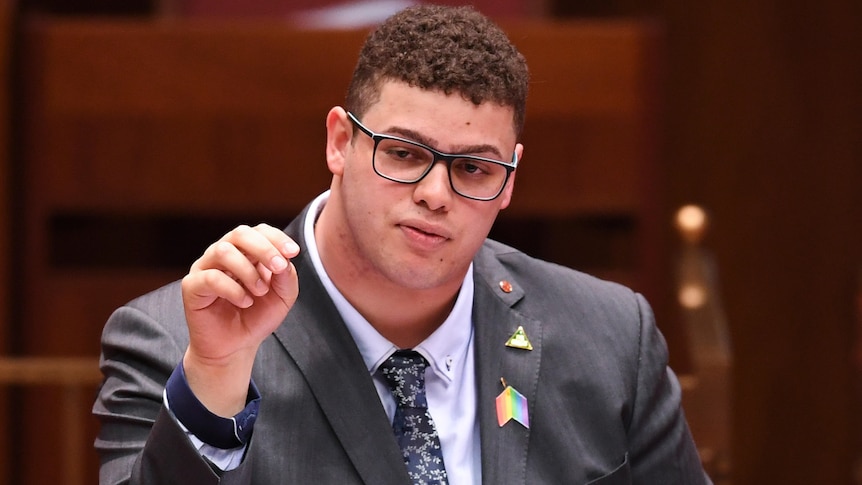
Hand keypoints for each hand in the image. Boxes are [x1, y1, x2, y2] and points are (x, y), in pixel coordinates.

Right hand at [180, 224, 299, 415]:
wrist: (234, 347)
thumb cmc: (257, 317)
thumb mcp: (282, 297)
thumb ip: (287, 277)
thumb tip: (285, 259)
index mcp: (246, 252)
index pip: (259, 231)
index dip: (277, 238)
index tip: (294, 253)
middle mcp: (223, 254)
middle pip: (239, 234)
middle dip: (263, 248)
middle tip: (279, 267)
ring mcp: (205, 268)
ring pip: (223, 251)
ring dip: (248, 270)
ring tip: (260, 291)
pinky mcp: (192, 285)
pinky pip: (210, 277)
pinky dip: (232, 288)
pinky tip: (245, 301)